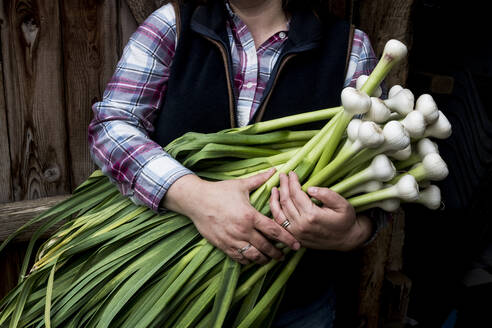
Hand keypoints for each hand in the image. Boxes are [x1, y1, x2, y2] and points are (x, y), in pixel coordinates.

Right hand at [162, 169, 299, 264]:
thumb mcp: (240, 185)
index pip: (274, 231)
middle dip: (277, 253)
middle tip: (284, 256)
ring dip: (264, 259)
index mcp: (250, 216)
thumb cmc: (219, 191)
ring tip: (269, 259)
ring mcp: (232, 239)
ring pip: (253, 256)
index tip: (297, 245)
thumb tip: (274, 170)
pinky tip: (252, 258)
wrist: (196, 200)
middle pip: (266, 247)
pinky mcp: (223, 245)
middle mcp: (243, 230)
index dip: (288, 239)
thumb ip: (259, 180)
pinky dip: (248, 260)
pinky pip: (239, 258)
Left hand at [269, 172, 371, 250]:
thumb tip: (310, 188)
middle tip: (282, 175)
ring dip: (275, 198)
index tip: (292, 173)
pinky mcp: (294, 237)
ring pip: (279, 212)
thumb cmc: (346, 220)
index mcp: (312, 216)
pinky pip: (280, 223)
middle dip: (283, 186)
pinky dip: (275, 212)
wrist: (347, 240)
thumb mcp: (343, 205)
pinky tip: (274, 203)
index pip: (296, 194)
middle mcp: (301, 225)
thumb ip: (327, 195)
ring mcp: (296, 233)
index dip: (292, 182)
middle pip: (286, 201)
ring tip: (275, 187)